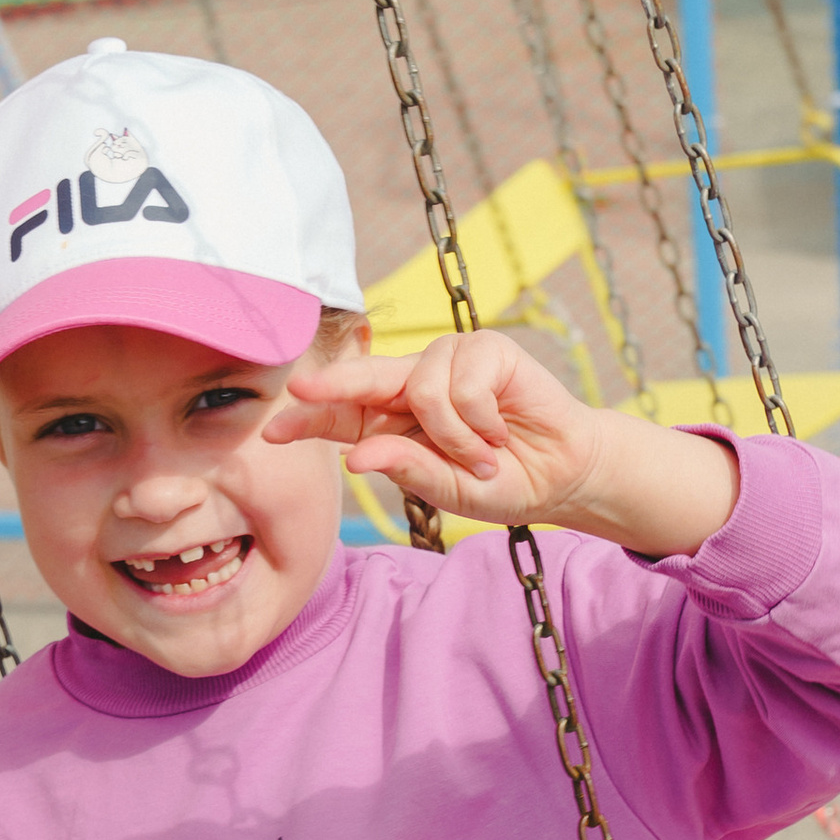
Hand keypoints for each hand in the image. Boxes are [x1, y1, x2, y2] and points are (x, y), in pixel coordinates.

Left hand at [262, 328, 739, 555]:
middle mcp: (417, 384)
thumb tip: (356, 455)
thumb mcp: (450, 490)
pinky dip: (479, 419)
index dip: (311, 420)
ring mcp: (451, 362)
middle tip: (300, 392)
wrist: (565, 474)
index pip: (344, 415)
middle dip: (333, 384)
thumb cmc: (505, 481)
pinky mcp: (487, 349)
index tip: (274, 431)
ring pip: (422, 388)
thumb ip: (407, 469)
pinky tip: (501, 433)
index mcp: (396, 420)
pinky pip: (461, 383)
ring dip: (452, 434)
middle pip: (365, 378)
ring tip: (483, 454)